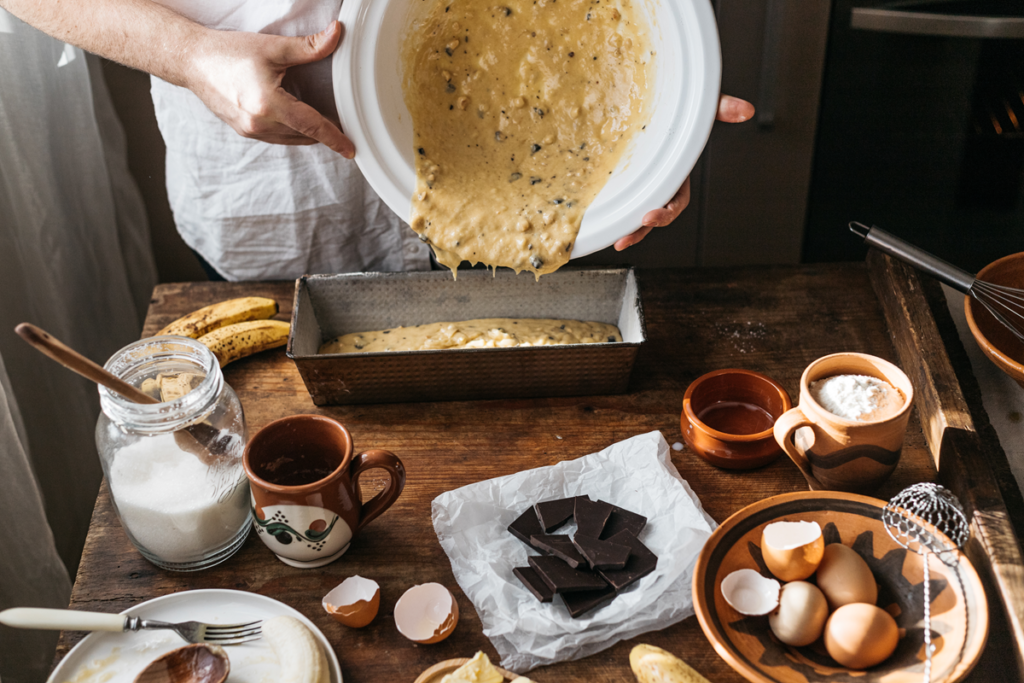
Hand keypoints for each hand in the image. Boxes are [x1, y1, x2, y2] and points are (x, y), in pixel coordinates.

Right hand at [187, 21, 353, 157]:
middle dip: (324, 132)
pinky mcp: (244, 131)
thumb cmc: (228, 52)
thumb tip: (336, 34)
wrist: (192, 61)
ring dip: (307, 133)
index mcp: (268, 105)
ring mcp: (250, 131)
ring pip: (291, 140)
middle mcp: (259, 124)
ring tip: (322, 122)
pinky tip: (297, 119)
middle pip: (304, 135)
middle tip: (342, 123)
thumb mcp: (272, 47)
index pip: (312, 126)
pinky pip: (276, 138)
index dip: (335, 138)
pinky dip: (291, 131)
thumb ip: (308, 46)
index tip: (351, 150)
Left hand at [613, 94, 754, 250]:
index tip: (651, 215)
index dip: (666, 212)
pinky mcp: (624, 174)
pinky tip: (603, 219)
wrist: (665, 97)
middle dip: (642, 230)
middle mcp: (661, 180)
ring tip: (617, 240)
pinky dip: (613, 209)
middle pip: (654, 213)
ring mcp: (642, 179)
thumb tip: (745, 110)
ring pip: (636, 211)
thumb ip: (721, 108)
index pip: (676, 200)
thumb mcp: (702, 107)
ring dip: (627, 228)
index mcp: (678, 172)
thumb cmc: (684, 107)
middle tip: (625, 239)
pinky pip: (620, 196)